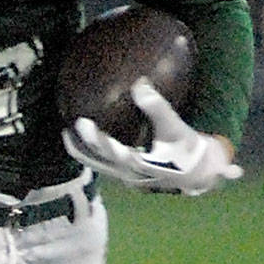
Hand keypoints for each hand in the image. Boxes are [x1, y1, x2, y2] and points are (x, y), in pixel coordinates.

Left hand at [62, 79, 242, 195]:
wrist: (197, 174)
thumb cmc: (187, 150)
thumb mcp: (176, 129)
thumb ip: (158, 108)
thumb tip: (139, 84)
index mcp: (143, 166)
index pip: (115, 153)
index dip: (96, 140)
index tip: (82, 124)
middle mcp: (130, 175)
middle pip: (99, 163)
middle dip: (82, 147)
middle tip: (67, 128)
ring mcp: (126, 178)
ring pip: (98, 166)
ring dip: (83, 153)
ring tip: (66, 135)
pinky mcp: (126, 176)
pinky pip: (104, 165)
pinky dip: (92, 154)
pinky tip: (83, 140)